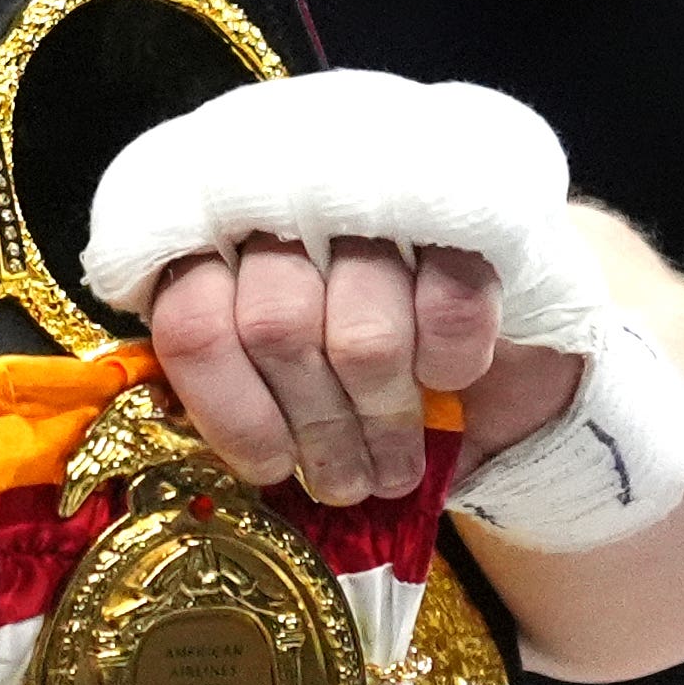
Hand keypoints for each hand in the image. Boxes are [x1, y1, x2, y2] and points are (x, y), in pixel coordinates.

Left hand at [147, 234, 578, 505]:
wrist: (489, 318)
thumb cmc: (354, 355)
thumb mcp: (282, 377)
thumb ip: (243, 395)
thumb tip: (242, 464)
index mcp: (214, 243)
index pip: (194, 323)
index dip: (231, 413)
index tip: (273, 467)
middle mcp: (284, 205)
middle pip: (277, 331)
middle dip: (317, 427)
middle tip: (344, 482)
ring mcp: (376, 202)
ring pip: (363, 336)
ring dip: (383, 416)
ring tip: (394, 464)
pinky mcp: (464, 218)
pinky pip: (448, 308)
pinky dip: (448, 362)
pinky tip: (447, 379)